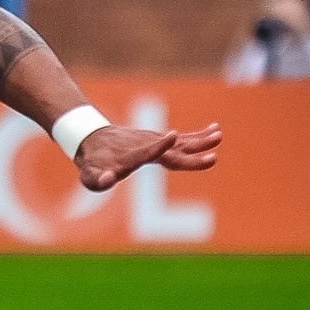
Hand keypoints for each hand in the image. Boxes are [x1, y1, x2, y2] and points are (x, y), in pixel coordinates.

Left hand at [74, 122, 221, 191]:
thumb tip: (108, 179)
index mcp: (131, 156)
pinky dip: (197, 135)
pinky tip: (215, 129)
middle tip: (215, 155)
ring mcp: (154, 141)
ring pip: (181, 142)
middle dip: (192, 153)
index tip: (174, 136)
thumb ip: (98, 180)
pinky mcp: (158, 140)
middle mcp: (146, 146)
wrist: (92, 138)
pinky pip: (181, 138)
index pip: (148, 152)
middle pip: (173, 152)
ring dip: (200, 140)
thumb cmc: (91, 162)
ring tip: (220, 134)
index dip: (159, 146)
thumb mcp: (90, 176)